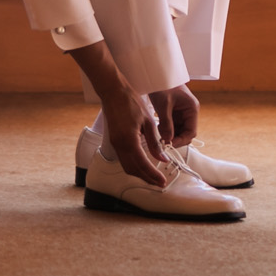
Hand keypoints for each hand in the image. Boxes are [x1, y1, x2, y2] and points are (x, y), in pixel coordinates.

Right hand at [66, 39, 167, 187]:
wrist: (113, 92)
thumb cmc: (131, 103)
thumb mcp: (149, 122)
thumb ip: (155, 143)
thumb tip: (163, 159)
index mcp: (129, 140)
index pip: (143, 164)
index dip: (153, 175)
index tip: (163, 182)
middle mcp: (120, 145)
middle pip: (133, 170)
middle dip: (146, 178)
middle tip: (160, 183)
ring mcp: (115, 144)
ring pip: (127, 166)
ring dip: (140, 174)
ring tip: (153, 177)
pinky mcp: (114, 141)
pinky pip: (124, 159)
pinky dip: (134, 166)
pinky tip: (144, 165)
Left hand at [149, 83, 199, 148]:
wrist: (156, 74)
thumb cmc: (162, 85)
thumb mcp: (164, 105)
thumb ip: (166, 123)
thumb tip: (167, 140)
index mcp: (192, 109)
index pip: (191, 131)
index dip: (181, 140)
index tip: (170, 144)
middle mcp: (189, 112)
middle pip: (186, 133)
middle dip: (175, 139)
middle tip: (163, 143)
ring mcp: (181, 113)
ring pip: (179, 131)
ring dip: (170, 136)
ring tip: (159, 137)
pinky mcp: (174, 113)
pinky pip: (173, 126)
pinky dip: (166, 130)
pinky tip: (158, 131)